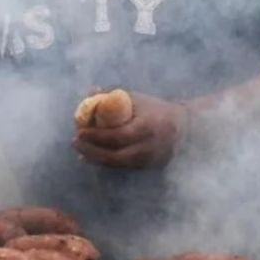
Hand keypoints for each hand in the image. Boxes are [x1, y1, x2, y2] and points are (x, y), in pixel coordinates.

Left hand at [72, 92, 189, 168]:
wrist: (184, 128)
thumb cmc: (156, 110)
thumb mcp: (138, 99)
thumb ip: (115, 96)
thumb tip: (91, 92)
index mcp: (147, 127)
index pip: (118, 136)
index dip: (96, 136)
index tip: (80, 131)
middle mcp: (148, 147)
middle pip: (114, 155)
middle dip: (91, 151)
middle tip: (75, 142)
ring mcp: (147, 160)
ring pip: (116, 164)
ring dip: (94, 158)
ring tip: (79, 150)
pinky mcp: (145, 167)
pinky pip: (120, 167)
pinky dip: (103, 162)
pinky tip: (89, 157)